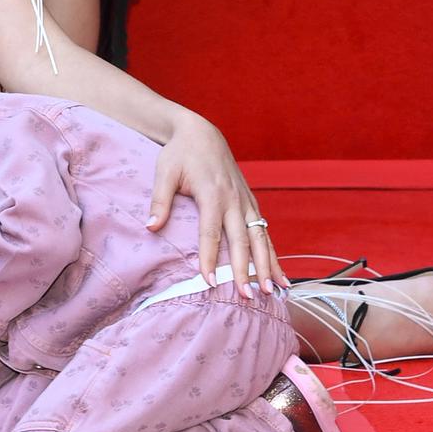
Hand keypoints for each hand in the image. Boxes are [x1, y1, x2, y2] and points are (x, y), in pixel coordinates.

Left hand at [145, 107, 282, 295]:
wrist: (201, 133)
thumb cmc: (180, 153)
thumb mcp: (164, 171)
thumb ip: (160, 200)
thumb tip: (151, 227)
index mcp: (212, 193)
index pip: (210, 232)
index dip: (210, 258)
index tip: (209, 282)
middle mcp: (233, 199)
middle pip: (241, 240)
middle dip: (246, 270)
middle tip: (249, 298)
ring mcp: (246, 201)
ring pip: (260, 238)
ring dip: (268, 266)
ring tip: (274, 292)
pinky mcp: (251, 202)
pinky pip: (265, 231)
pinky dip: (274, 254)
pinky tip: (281, 275)